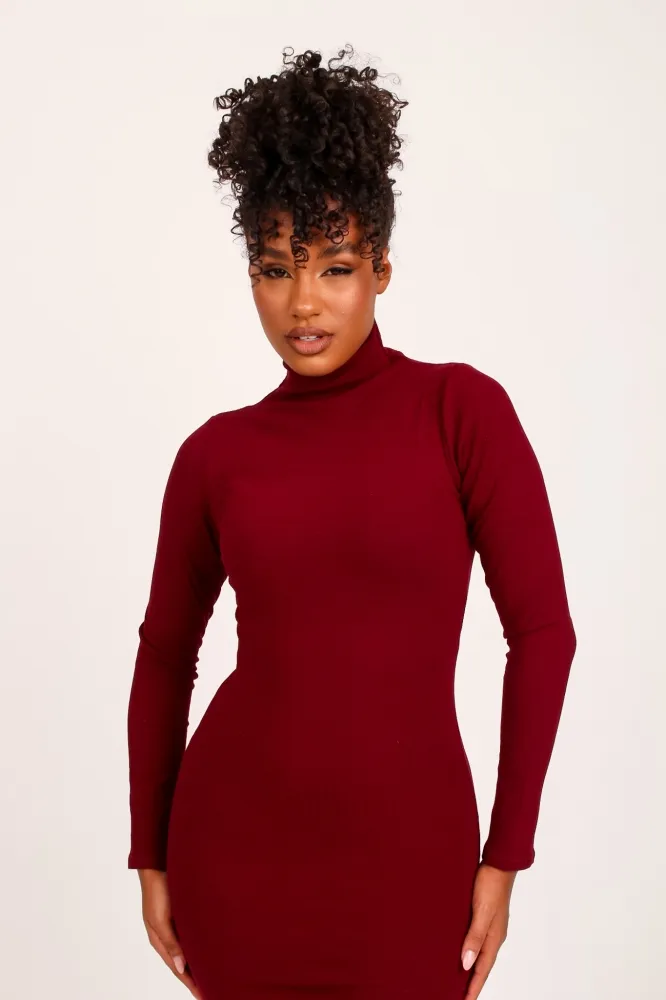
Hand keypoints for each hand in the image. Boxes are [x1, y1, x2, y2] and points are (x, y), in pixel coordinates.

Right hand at [138, 869, 201, 998]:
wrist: (159, 865)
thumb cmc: (157, 891)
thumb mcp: (160, 919)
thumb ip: (170, 942)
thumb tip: (181, 966)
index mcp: (160, 940)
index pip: (177, 968)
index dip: (190, 983)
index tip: (203, 995)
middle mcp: (168, 935)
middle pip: (184, 962)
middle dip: (196, 977)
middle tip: (212, 988)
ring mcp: (176, 925)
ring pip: (189, 949)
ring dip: (200, 961)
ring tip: (214, 974)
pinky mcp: (184, 914)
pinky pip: (193, 935)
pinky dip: (201, 945)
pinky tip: (211, 948)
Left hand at [460, 862, 515, 998]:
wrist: (499, 862)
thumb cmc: (491, 885)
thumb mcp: (482, 912)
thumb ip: (474, 937)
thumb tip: (466, 963)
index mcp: (494, 938)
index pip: (482, 970)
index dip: (473, 987)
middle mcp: (493, 935)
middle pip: (482, 965)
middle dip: (472, 982)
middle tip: (460, 995)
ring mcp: (490, 926)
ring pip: (479, 953)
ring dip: (470, 967)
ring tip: (459, 978)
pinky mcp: (485, 915)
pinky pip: (477, 939)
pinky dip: (470, 950)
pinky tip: (461, 948)